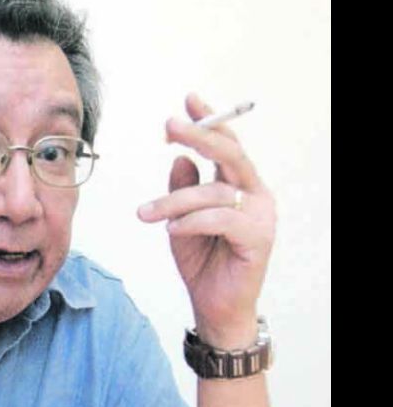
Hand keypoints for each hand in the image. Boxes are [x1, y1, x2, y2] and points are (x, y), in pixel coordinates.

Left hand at [137, 93, 276, 347]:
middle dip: (199, 135)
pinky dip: (191, 222)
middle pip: (230, 154)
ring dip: (174, 200)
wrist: (215, 307)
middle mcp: (254, 194)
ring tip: (145, 213)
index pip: (226, 144)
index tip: (188, 99)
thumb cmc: (202, 261)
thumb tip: (179, 160)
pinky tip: (171, 230)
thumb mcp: (182, 220)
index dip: (210, 119)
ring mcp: (260, 215)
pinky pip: (219, 218)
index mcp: (238, 185)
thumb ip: (183, 190)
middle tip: (169, 125)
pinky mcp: (258, 237)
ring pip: (214, 192)